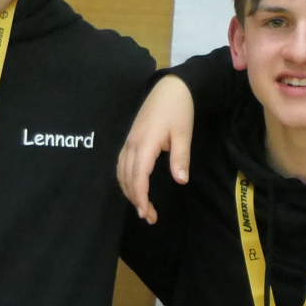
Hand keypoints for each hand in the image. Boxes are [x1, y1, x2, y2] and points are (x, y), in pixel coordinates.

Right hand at [117, 75, 195, 223]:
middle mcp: (132, 145)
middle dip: (136, 199)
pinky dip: (125, 179)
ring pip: (121, 172)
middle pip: (127, 178)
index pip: (138, 178)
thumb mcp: (184, 134)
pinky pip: (122, 163)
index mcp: (144, 144)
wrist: (171, 88)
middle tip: (149, 217)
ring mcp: (129, 141)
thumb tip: (180, 180)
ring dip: (129, 191)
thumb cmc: (179, 110)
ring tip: (142, 207)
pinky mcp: (131, 139)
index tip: (147, 213)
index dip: (141, 197)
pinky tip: (134, 187)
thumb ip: (180, 158)